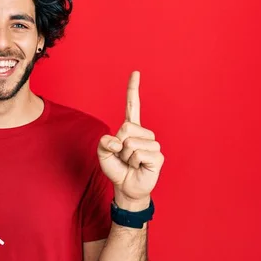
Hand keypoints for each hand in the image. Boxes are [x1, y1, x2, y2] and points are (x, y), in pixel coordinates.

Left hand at [97, 71, 164, 207]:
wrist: (126, 188)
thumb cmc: (116, 168)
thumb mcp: (103, 154)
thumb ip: (104, 142)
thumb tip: (119, 141)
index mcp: (130, 129)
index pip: (132, 105)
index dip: (133, 89)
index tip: (136, 72)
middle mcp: (144, 133)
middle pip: (126, 128)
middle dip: (118, 145)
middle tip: (123, 156)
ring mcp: (153, 144)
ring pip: (131, 143)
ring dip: (125, 156)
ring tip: (130, 163)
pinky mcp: (158, 156)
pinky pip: (138, 154)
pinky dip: (133, 163)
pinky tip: (138, 167)